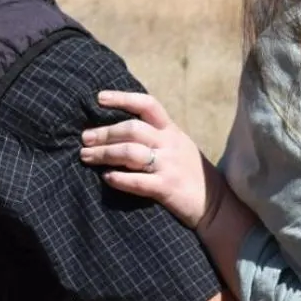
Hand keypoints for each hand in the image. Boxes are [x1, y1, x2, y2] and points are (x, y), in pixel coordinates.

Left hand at [80, 91, 217, 230]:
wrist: (216, 203)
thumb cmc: (191, 173)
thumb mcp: (179, 145)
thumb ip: (157, 136)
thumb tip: (121, 129)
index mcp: (172, 130)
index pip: (147, 105)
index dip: (123, 98)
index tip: (99, 98)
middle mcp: (170, 143)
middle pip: (132, 129)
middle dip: (104, 133)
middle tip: (84, 138)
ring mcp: (169, 165)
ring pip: (130, 153)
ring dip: (105, 153)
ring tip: (86, 157)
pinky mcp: (167, 188)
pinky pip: (138, 181)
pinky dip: (119, 179)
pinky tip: (106, 178)